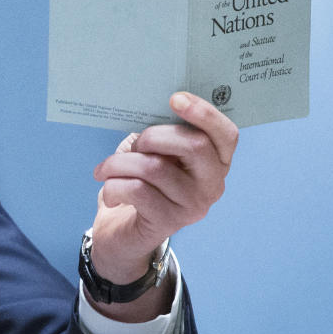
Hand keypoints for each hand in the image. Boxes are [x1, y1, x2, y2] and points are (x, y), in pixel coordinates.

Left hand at [87, 92, 237, 318]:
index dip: (204, 113)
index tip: (174, 98)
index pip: (226, 135)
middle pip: (194, 145)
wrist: (123, 234)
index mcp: (215, 162)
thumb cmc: (141, 184)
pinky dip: (114, 186)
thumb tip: (147, 108)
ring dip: (120, 163)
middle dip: (153, 136)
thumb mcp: (154, 155)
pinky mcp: (169, 222)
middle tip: (132, 146)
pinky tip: (109, 192)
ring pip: (155, 167)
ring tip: (106, 169)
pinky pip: (137, 190)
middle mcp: (212, 185)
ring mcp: (193, 206)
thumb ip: (161, 136)